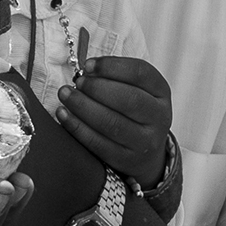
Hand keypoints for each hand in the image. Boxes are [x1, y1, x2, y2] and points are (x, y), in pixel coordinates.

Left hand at [56, 56, 171, 187]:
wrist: (146, 152)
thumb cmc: (133, 112)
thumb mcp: (137, 89)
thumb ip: (116, 77)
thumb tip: (87, 70)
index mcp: (161, 92)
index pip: (140, 73)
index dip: (112, 66)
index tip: (88, 65)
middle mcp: (159, 117)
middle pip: (129, 100)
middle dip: (97, 88)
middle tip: (77, 82)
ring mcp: (145, 141)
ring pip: (113, 123)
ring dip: (84, 107)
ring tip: (66, 95)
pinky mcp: (127, 160)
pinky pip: (99, 144)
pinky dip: (78, 128)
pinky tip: (64, 115)